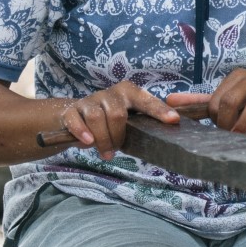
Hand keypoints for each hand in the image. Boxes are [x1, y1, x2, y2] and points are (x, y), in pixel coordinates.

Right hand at [59, 80, 180, 160]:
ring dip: (102, 140)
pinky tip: (88, 142)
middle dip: (118, 136)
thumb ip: (142, 122)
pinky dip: (82, 132)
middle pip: (117, 114)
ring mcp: (89, 101)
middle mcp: (109, 93)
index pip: (145, 101)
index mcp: (128, 93)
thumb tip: (168, 130)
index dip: (159, 110)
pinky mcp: (72, 111)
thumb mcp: (127, 118)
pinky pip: (76, 121)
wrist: (75, 116)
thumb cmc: (108, 120)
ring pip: (96, 118)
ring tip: (106, 154)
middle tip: (118, 149)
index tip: (173, 120)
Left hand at [165, 67, 245, 135]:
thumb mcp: (227, 101)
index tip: (220, 129)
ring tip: (242, 135)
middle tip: (229, 135)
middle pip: (232, 99)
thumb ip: (200, 102)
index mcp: (237, 77)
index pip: (217, 99)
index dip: (215, 118)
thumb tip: (169, 100)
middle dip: (227, 122)